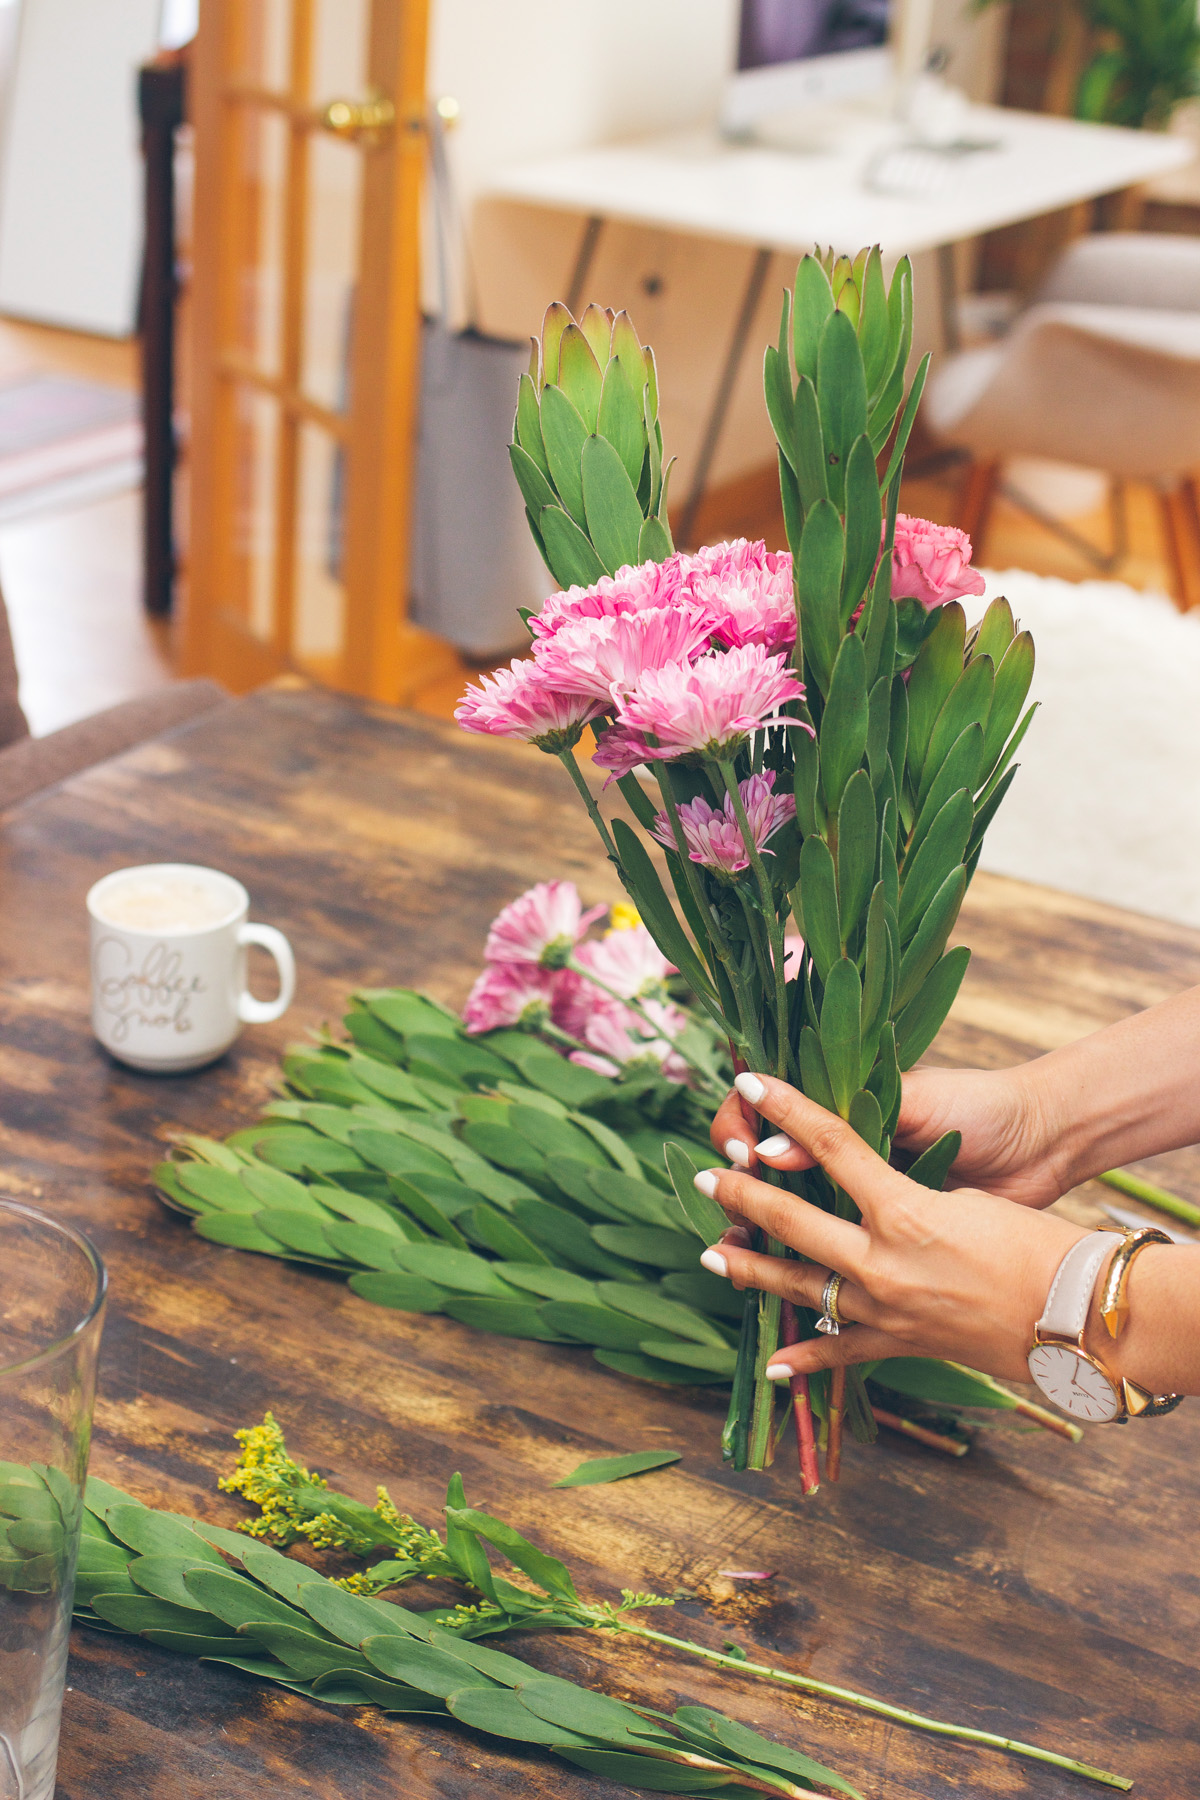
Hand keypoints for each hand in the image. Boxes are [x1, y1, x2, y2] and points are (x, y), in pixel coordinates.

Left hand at [698, 1074, 1085, 1384]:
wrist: (1080, 1316)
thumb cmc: (1036, 1241)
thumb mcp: (968, 1197)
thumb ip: (907, 1190)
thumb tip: (870, 1189)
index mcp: (903, 1209)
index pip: (830, 1145)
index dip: (786, 1109)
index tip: (748, 1084)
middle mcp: (883, 1261)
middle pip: (793, 1219)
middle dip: (744, 1196)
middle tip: (707, 1178)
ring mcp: (886, 1309)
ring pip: (800, 1286)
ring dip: (752, 1269)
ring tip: (712, 1254)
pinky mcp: (902, 1344)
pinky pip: (842, 1352)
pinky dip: (805, 1359)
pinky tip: (772, 1364)